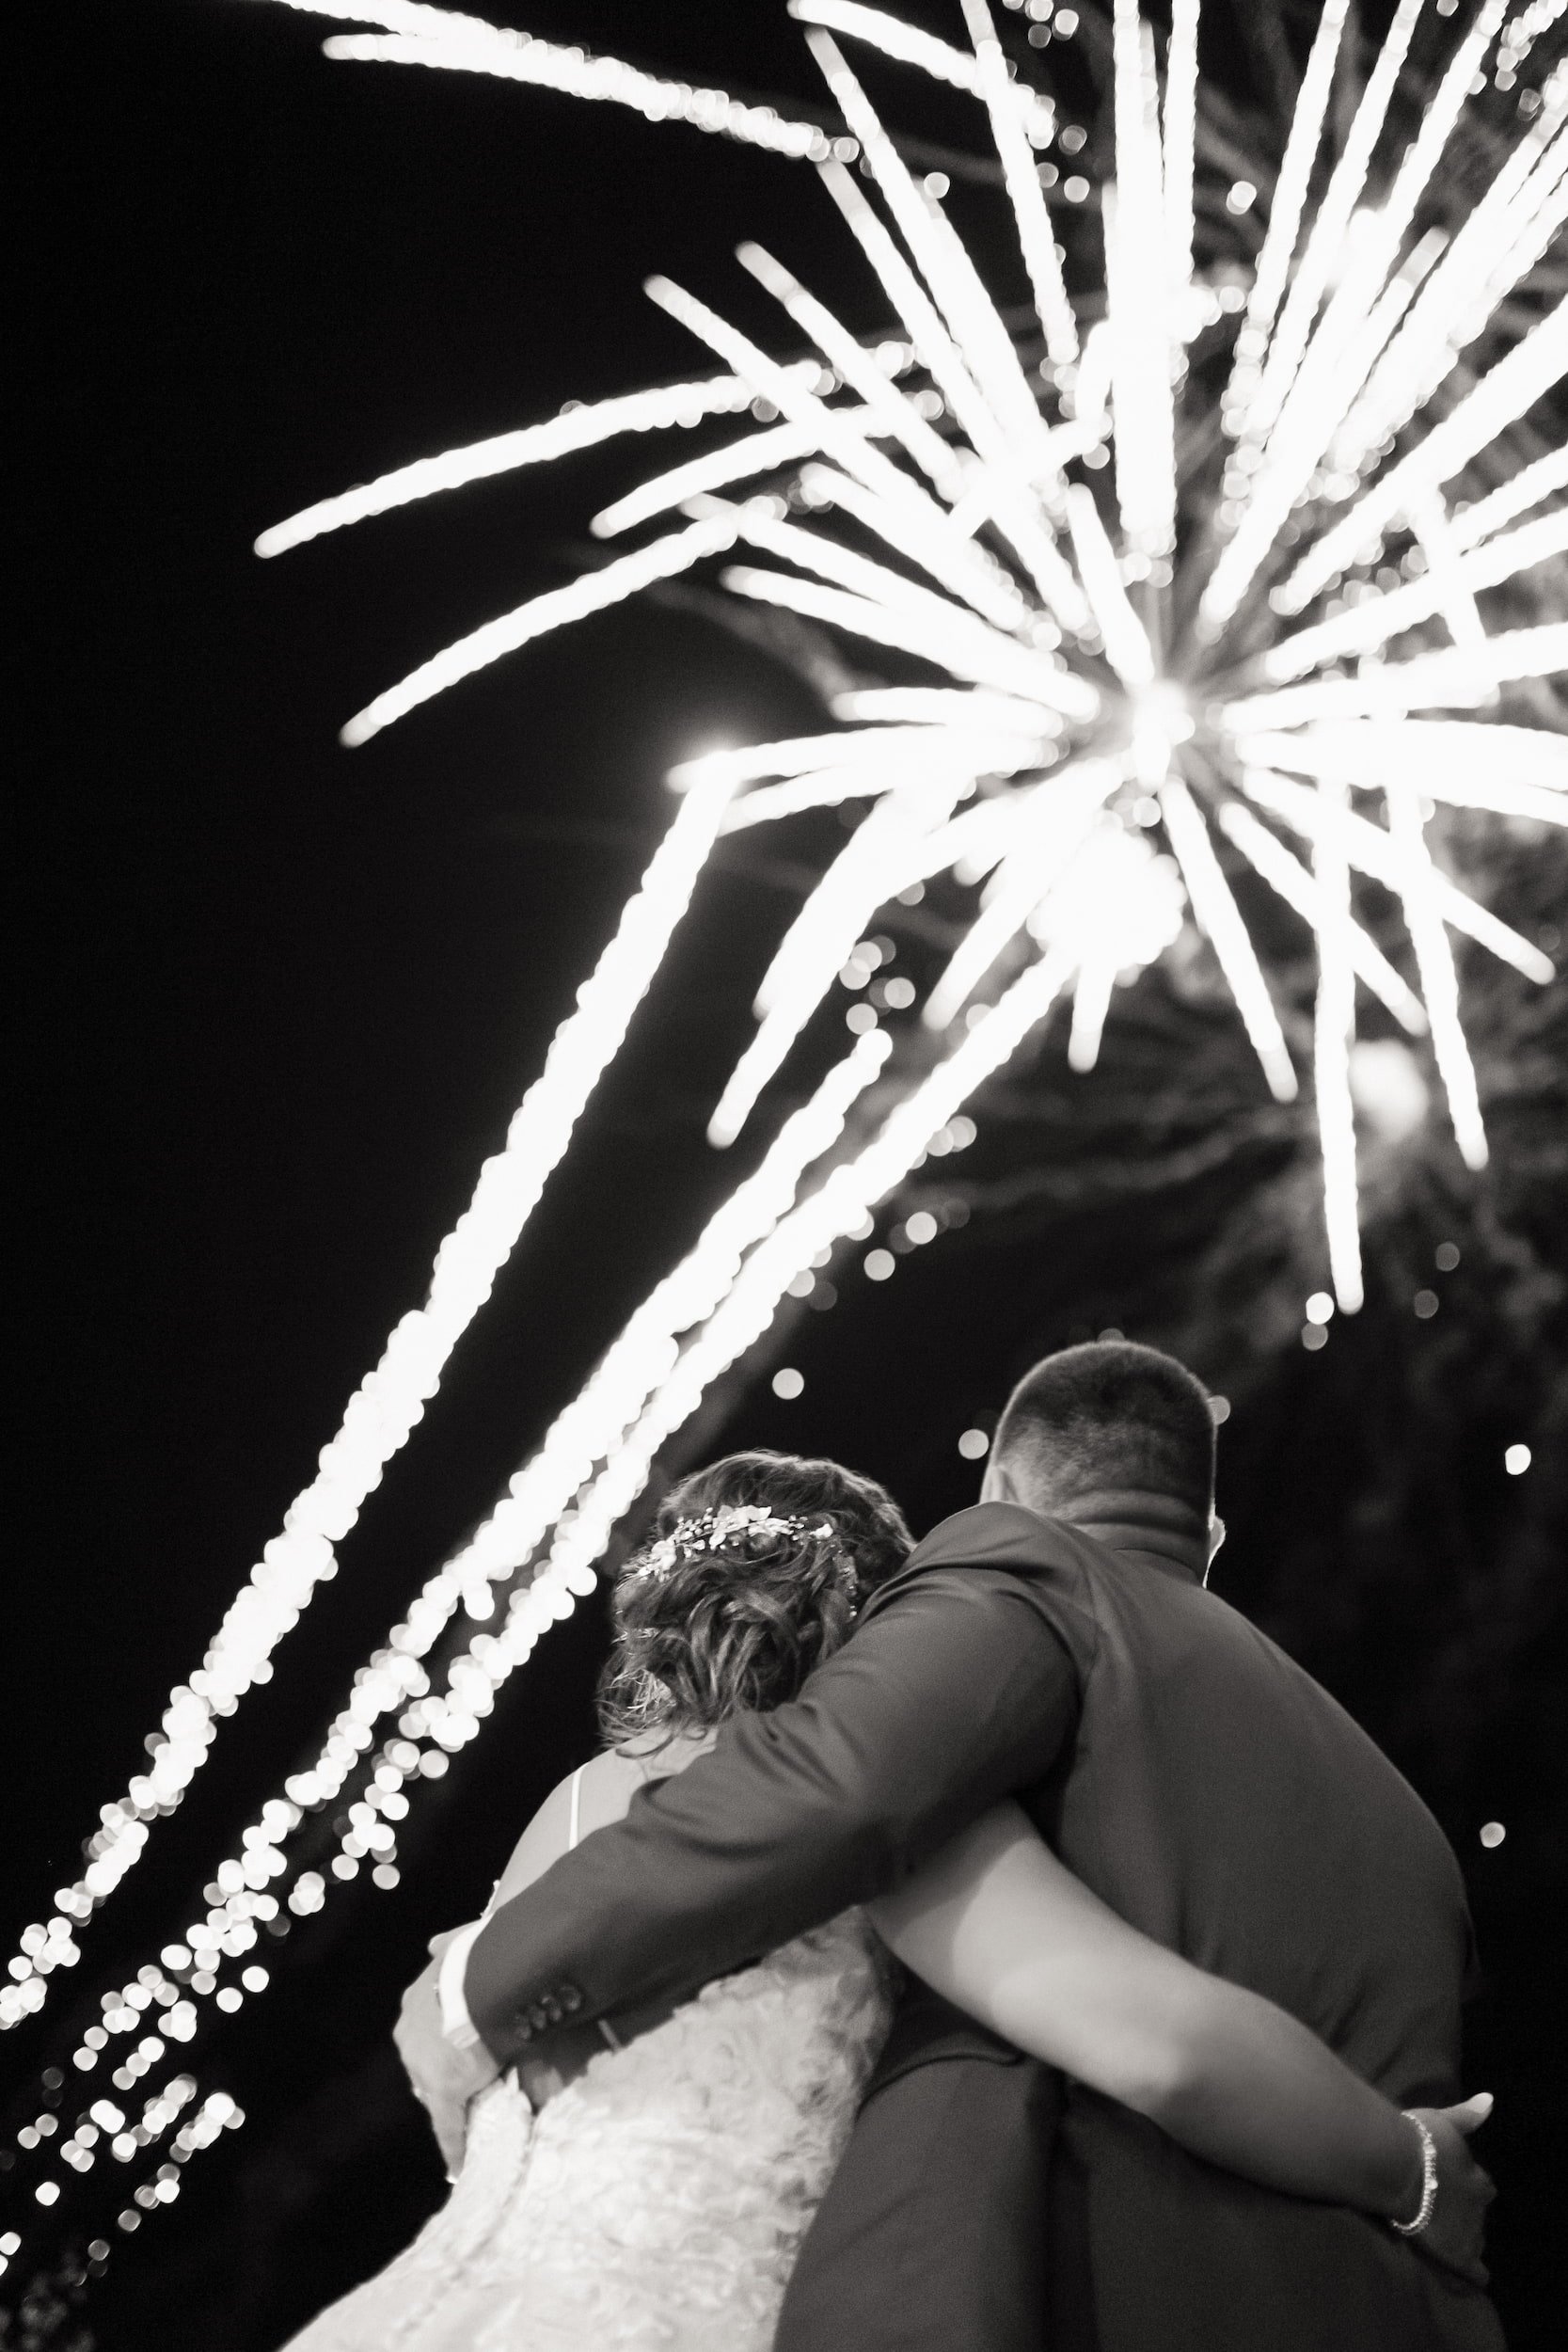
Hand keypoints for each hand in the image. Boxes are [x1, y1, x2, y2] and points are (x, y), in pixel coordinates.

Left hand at [393, 1940, 498, 2180]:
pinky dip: (454, 2144)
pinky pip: (448, 2127)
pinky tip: (459, 2163)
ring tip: (471, 2114)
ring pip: (433, 2093)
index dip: (440, 2043)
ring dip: (450, 2101)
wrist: (479, 1980)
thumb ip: (444, 1946)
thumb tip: (434, 1942)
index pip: (424, 2033)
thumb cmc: (472, 1957)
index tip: (453, 2051)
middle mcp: (410, 2038)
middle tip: (467, 2080)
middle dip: (441, 2071)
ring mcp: (423, 2069)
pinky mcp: (442, 2094)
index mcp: (414, 2005)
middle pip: (424, 2065)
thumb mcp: (454, 1944)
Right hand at [1408, 2093, 1495, 2287]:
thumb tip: (1490, 2100)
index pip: (1480, 2188)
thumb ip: (1466, 2116)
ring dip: (1463, 2240)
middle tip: (1440, 2213)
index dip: (1465, 2189)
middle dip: (1464, 2215)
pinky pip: (1473, 2275)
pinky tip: (1462, 2280)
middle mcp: (1478, 2206)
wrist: (1395, 2165)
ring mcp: (1469, 2232)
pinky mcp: (1457, 2255)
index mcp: (1476, 2177)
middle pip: (1478, 2216)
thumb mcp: (1443, 2122)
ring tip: (1442, 2239)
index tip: (1448, 2187)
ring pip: (1476, 2242)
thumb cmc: (1414, 2140)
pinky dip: (1469, 2278)